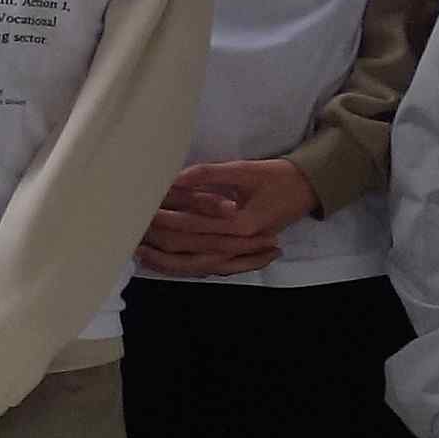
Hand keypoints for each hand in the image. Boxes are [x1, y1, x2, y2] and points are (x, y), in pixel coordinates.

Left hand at [139, 157, 314, 276]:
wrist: (306, 190)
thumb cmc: (276, 176)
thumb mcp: (244, 169)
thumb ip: (208, 174)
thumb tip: (173, 178)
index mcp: (240, 223)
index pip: (192, 226)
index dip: (165, 219)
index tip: (142, 211)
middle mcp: (238, 244)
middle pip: (189, 250)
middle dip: (159, 242)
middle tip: (131, 232)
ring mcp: (240, 253)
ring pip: (196, 265)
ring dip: (166, 261)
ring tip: (139, 252)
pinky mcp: (238, 255)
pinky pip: (207, 268)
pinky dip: (184, 267)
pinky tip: (163, 261)